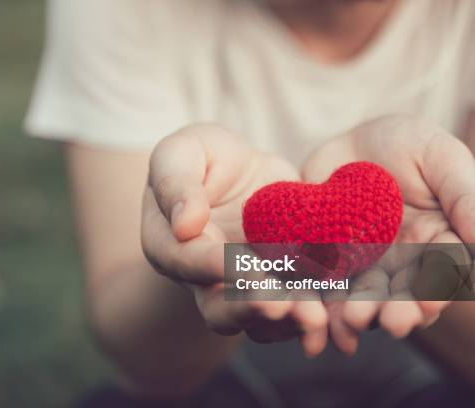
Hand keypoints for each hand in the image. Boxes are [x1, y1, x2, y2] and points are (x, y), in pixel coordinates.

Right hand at [142, 124, 328, 356]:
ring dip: (286, 321)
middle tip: (280, 306)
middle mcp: (201, 277)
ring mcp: (241, 287)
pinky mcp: (277, 284)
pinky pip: (292, 308)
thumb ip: (175, 183)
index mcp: (169, 244)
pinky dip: (311, 311)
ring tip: (314, 316)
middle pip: (218, 307)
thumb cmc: (200, 156)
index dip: (212, 265)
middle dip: (250, 308)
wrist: (236, 170)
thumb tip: (184, 225)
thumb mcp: (180, 152)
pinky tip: (334, 308)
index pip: (187, 260)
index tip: (241, 264)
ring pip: (258, 319)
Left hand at [302, 115, 474, 353]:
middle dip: (398, 310)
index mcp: (438, 242)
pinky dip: (321, 304)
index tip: (428, 304)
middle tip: (391, 324)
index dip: (436, 288)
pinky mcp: (327, 261)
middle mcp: (404, 263)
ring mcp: (364, 265)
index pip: (441, 271)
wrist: (349, 143)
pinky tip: (316, 318)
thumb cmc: (405, 143)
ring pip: (363, 296)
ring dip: (360, 313)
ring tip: (352, 321)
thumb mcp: (440, 156)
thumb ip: (464, 195)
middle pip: (402, 293)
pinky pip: (324, 285)